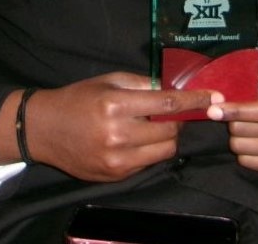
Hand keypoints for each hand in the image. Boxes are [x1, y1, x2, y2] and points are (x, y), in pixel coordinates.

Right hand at [26, 72, 220, 181]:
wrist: (43, 130)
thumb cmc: (77, 99)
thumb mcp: (108, 81)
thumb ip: (142, 84)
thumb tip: (173, 88)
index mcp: (116, 105)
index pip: (167, 104)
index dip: (194, 101)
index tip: (214, 97)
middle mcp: (118, 134)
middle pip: (170, 131)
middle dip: (178, 121)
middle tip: (173, 112)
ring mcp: (117, 160)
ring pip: (164, 151)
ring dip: (167, 138)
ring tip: (155, 126)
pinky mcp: (115, 175)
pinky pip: (147, 163)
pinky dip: (150, 151)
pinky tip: (136, 140)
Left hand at [205, 55, 257, 172]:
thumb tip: (253, 90)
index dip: (237, 111)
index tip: (213, 110)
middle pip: (248, 130)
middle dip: (233, 120)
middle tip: (237, 112)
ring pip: (243, 148)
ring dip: (237, 135)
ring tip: (247, 124)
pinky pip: (249, 162)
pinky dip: (244, 150)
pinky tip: (254, 138)